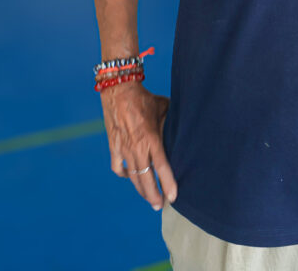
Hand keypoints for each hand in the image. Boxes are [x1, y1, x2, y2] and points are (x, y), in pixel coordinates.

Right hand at [100, 84, 176, 209]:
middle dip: (153, 195)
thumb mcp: (164, 108)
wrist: (119, 91)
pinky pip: (118, 167)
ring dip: (141, 190)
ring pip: (133, 177)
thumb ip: (172, 122)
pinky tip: (130, 177)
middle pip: (146, 179)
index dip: (168, 183)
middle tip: (160, 205)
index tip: (173, 197)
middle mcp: (137, 147)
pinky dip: (124, 175)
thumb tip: (183, 130)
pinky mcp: (114, 146)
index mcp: (151, 138)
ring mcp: (123, 149)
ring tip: (148, 198)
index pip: (161, 167)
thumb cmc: (145, 99)